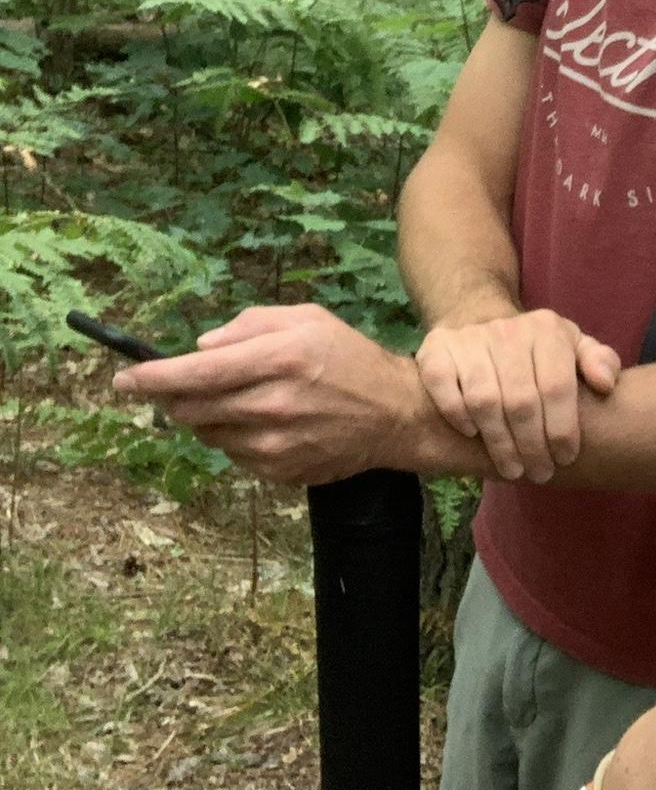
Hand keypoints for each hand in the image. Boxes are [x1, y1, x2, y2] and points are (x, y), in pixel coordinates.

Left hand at [111, 304, 421, 485]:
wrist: (396, 413)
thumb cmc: (349, 357)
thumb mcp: (307, 319)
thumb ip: (250, 324)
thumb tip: (201, 346)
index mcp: (279, 358)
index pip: (196, 371)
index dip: (152, 377)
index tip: (125, 379)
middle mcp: (273, 402)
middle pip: (191, 408)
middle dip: (176, 397)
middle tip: (186, 388)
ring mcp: (276, 442)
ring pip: (207, 434)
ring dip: (207, 418)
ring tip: (239, 402)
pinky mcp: (280, 470)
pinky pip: (232, 456)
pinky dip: (234, 438)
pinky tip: (263, 423)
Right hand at [414, 310, 620, 483]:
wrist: (480, 324)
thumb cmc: (536, 352)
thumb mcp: (573, 349)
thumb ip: (599, 362)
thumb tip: (605, 384)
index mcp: (547, 329)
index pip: (556, 386)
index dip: (561, 429)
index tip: (564, 458)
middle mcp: (507, 329)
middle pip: (521, 400)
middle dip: (533, 445)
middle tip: (539, 473)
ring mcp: (469, 339)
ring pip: (484, 400)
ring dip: (499, 442)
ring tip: (512, 469)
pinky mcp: (436, 350)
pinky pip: (444, 388)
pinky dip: (458, 415)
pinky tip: (473, 435)